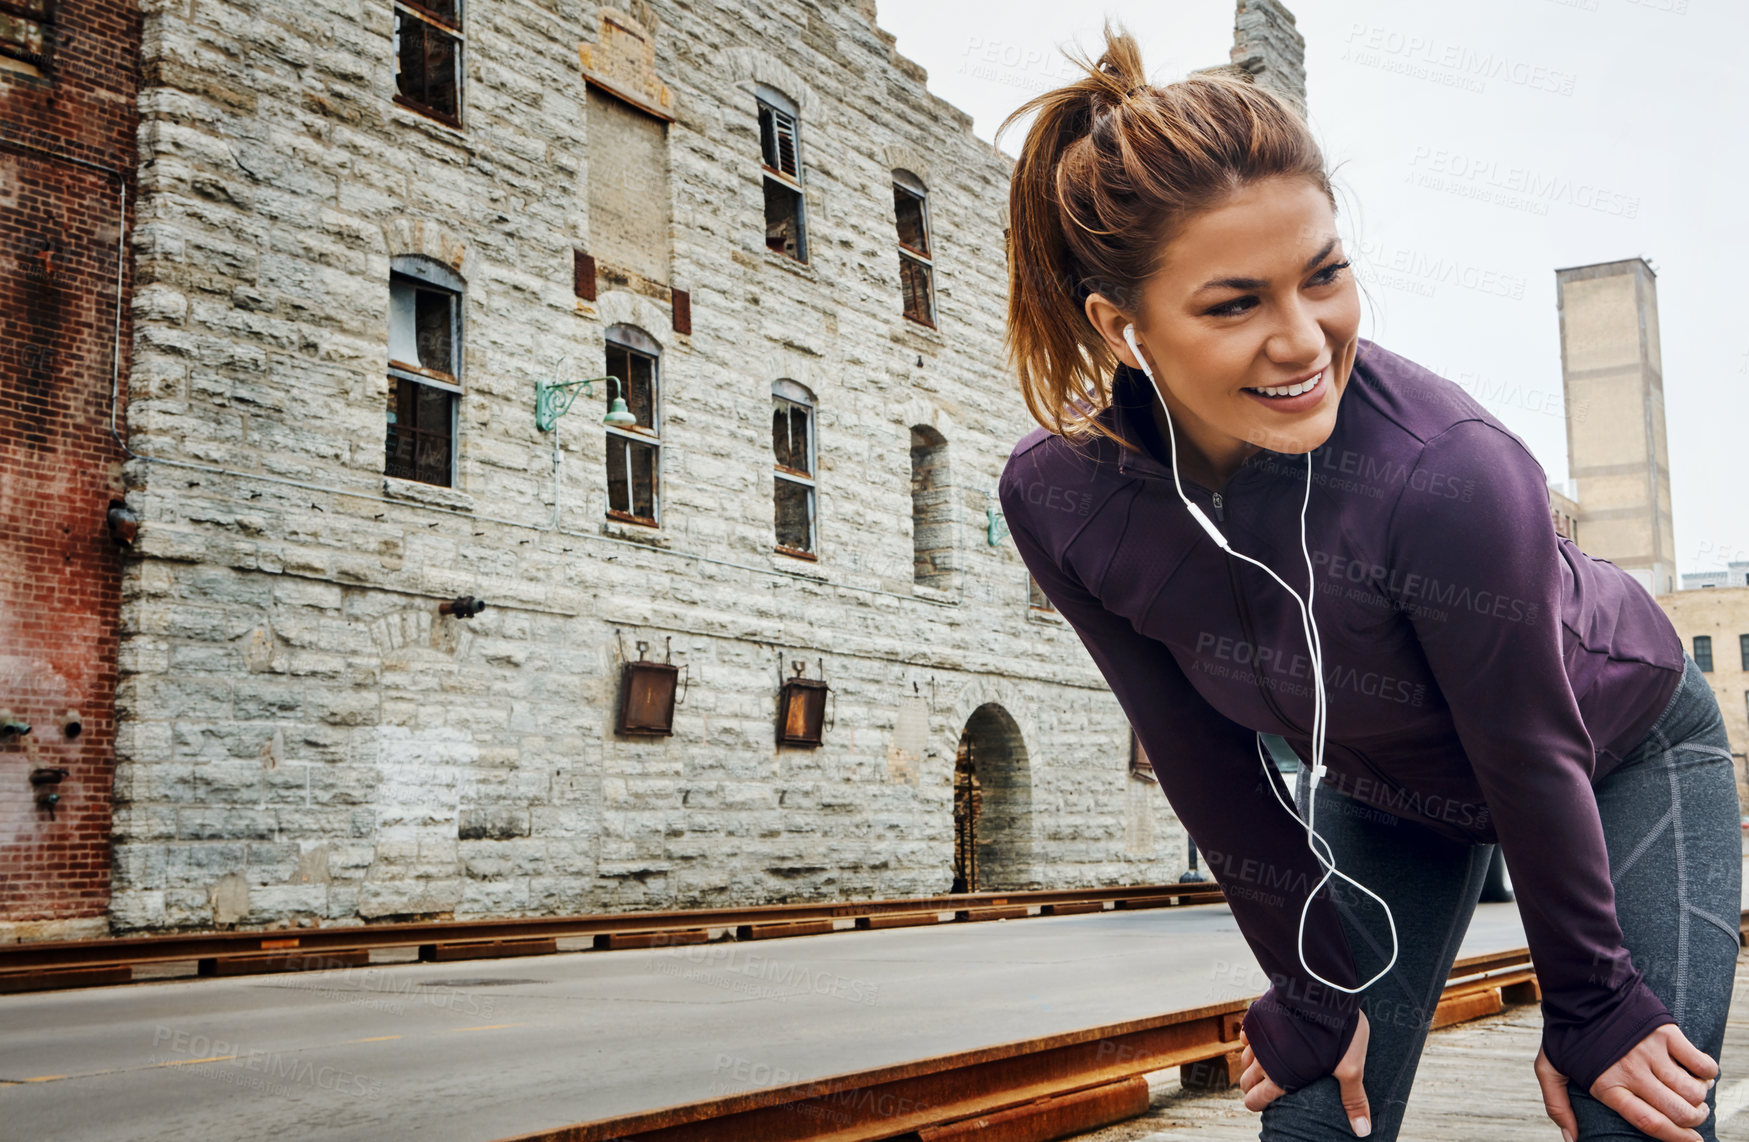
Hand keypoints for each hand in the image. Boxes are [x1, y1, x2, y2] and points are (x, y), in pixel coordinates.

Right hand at [1239, 1008, 1372, 1135]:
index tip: (1263, 1104)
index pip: (1255, 1099)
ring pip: (1243, 1058)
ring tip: (1263, 1067)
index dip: (1256, 1104)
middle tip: (1263, 1088)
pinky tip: (1261, 1040)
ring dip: (1250, 1065)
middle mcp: (1262, 1059)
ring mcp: (1258, 1036)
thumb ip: (1353, 1099)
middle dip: (1250, 1087)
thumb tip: (1363, 1132)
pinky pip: (1246, 1034)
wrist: (1321, 991)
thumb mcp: (1350, 1068)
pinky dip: (1250, 1041)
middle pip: (1244, 1081)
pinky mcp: (1257, 1016)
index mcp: (1281, 1077)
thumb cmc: (1336, 1032)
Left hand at [1535, 1024, 1716, 1141]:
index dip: (1676, 1138)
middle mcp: (1632, 1072)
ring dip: (1700, 1099)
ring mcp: (1650, 1052)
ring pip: (1692, 1091)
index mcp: (1607, 1085)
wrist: (1581, 987)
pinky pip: (1701, 1063)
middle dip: (1693, 1121)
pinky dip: (1708, 1073)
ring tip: (1695, 1095)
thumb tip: (1571, 1139)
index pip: (1649, 1122)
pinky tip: (1700, 1073)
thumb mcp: (1549, 1067)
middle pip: (1678, 1112)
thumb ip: (1557, 1105)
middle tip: (1693, 1116)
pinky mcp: (1666, 1033)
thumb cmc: (1567, 1030)